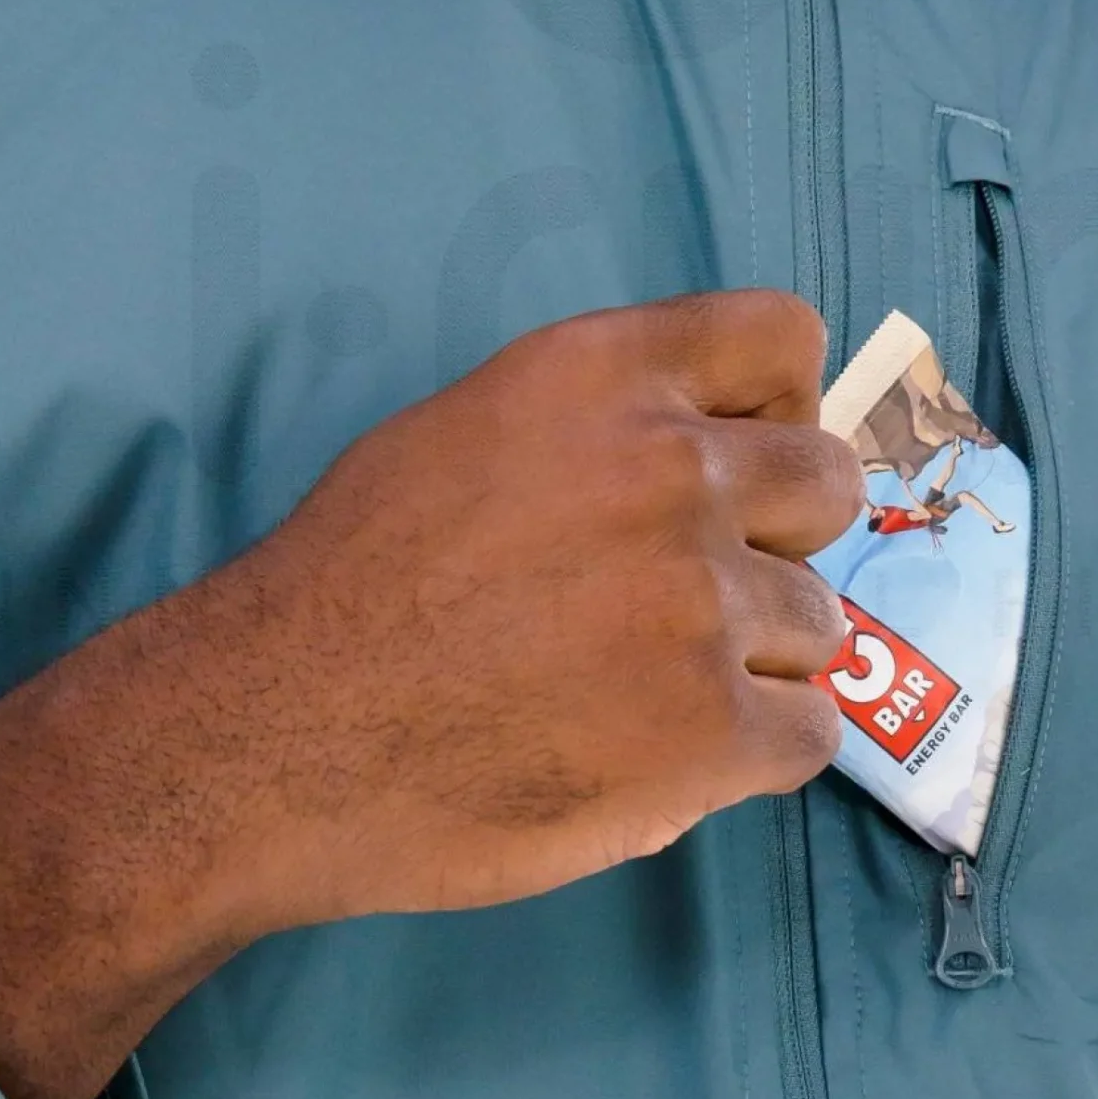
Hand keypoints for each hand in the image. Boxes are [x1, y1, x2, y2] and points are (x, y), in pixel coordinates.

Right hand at [0, 292, 861, 1098]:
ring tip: (641, 694)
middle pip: (825, 484)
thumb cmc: (346, 590)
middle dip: (777, 541)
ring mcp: (700, 603)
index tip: (738, 465)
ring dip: (750, 660)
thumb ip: (596, 430)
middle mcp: (669, 470)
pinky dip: (751, 755)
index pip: (782, 338)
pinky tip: (664, 760)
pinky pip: (810, 734)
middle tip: (691, 596)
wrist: (272, 740)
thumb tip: (710, 457)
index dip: (776, 409)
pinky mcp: (713, 731)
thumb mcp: (463, 436)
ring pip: (816, 622)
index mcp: (599, 376)